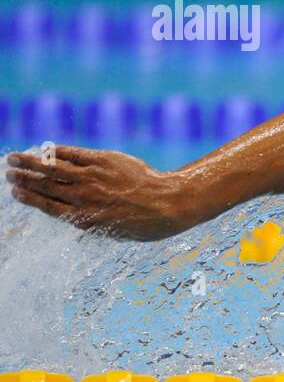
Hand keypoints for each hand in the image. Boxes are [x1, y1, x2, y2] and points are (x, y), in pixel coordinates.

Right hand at [6, 145, 188, 240]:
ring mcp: (92, 178)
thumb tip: (75, 222)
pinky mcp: (104, 161)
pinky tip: (46, 149)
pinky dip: (58, 151)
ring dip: (31, 162)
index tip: (15, 192)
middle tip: (8, 173)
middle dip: (24, 179)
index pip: (47, 206)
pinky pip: (74, 154)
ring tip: (15, 158)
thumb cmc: (144, 223)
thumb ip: (91, 224)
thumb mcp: (113, 232)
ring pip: (53, 168)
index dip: (29, 198)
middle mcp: (83, 198)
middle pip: (45, 186)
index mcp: (83, 219)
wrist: (168, 204)